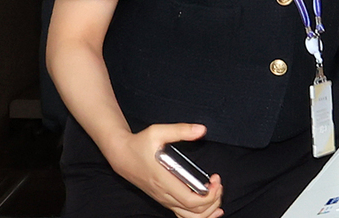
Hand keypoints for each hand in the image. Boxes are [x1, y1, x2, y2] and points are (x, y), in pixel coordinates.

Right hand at [107, 124, 223, 217]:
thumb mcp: (158, 132)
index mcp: (164, 180)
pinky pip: (181, 214)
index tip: (215, 179)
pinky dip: (197, 214)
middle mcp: (164, 194)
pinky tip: (208, 206)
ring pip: (188, 217)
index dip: (209, 195)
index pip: (191, 200)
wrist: (121, 155)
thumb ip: (181, 130)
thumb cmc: (139, 144)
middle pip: (194, 211)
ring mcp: (163, 198)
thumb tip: (201, 130)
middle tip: (217, 183)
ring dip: (207, 210)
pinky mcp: (163, 198)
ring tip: (215, 194)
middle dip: (213, 200)